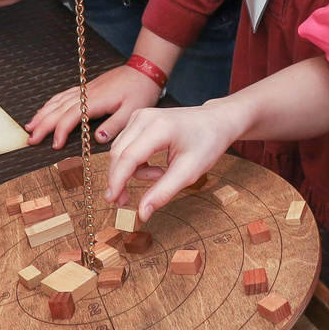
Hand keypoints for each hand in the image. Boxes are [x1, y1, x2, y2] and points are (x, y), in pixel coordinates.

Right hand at [28, 61, 160, 148]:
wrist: (144, 70)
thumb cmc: (140, 91)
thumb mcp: (133, 111)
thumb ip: (115, 125)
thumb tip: (96, 139)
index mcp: (96, 100)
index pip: (71, 116)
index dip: (60, 131)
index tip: (54, 145)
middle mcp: (86, 94)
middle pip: (58, 109)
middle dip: (42, 125)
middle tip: (30, 139)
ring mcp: (84, 90)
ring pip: (57, 102)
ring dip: (42, 114)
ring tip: (30, 127)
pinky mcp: (86, 88)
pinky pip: (63, 95)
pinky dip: (50, 103)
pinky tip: (44, 110)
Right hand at [104, 102, 244, 218]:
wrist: (216, 121)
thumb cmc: (207, 143)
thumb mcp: (189, 172)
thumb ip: (163, 192)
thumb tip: (141, 213)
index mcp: (159, 127)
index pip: (128, 157)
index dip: (117, 181)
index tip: (112, 201)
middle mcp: (144, 117)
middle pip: (118, 153)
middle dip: (119, 180)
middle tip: (125, 202)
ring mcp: (140, 116)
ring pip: (120, 150)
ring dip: (131, 172)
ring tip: (159, 177)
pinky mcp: (138, 119)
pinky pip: (126, 145)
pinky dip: (135, 162)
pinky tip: (155, 167)